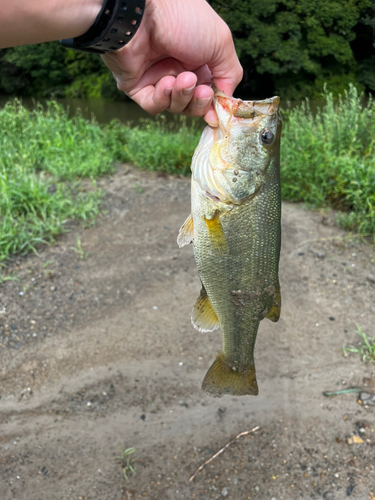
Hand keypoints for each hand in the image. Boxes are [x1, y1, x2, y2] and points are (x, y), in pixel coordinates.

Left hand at [102, 0, 242, 125]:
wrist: (143, 11)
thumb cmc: (182, 17)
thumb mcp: (220, 43)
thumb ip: (230, 74)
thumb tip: (226, 102)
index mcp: (199, 58)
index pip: (209, 91)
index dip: (213, 104)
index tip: (217, 112)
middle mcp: (178, 68)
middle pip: (192, 104)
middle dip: (198, 103)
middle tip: (202, 92)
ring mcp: (156, 77)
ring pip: (174, 106)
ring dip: (182, 97)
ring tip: (183, 79)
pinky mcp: (136, 85)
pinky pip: (153, 105)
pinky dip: (162, 99)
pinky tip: (165, 83)